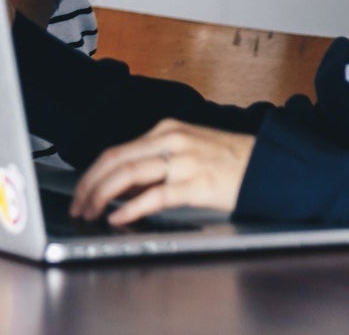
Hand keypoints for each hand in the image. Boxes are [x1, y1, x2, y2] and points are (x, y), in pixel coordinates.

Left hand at [71, 119, 254, 224]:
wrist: (271, 166)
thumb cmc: (231, 162)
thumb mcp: (188, 151)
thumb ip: (156, 164)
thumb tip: (122, 186)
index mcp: (166, 130)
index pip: (116, 150)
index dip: (92, 173)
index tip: (80, 191)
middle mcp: (171, 140)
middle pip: (115, 160)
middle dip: (88, 185)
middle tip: (76, 205)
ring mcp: (183, 161)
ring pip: (128, 173)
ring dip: (101, 195)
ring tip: (89, 212)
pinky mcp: (196, 184)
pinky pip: (155, 195)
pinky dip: (131, 207)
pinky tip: (118, 217)